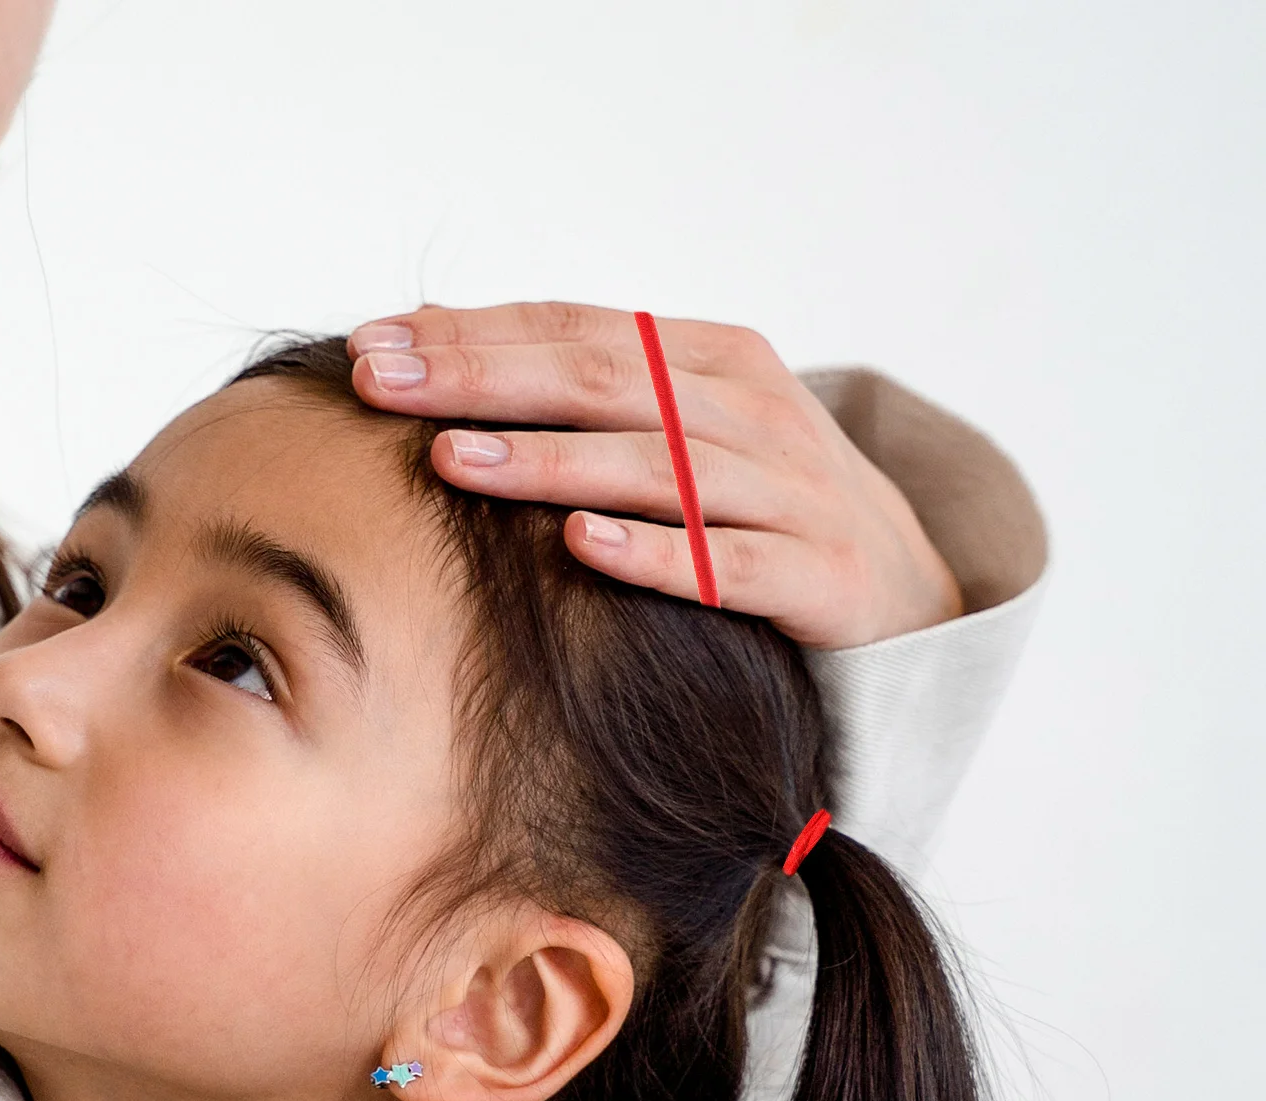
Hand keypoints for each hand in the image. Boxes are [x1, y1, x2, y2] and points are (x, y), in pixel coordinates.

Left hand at [347, 302, 960, 648]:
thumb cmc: (764, 505)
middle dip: (481, 377)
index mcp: (714, 358)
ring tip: (452, 459)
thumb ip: (598, 396)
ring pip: (654, 466)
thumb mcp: (692, 428)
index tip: (372, 344)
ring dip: (547, 460)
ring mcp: (788, 491)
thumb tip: (442, 362)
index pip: (577, 329)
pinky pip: (722, 564)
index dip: (472, 332)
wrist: (910, 589)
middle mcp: (751, 410)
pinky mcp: (817, 574)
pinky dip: (652, 552)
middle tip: (379, 383)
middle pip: (602, 382)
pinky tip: (578, 544)